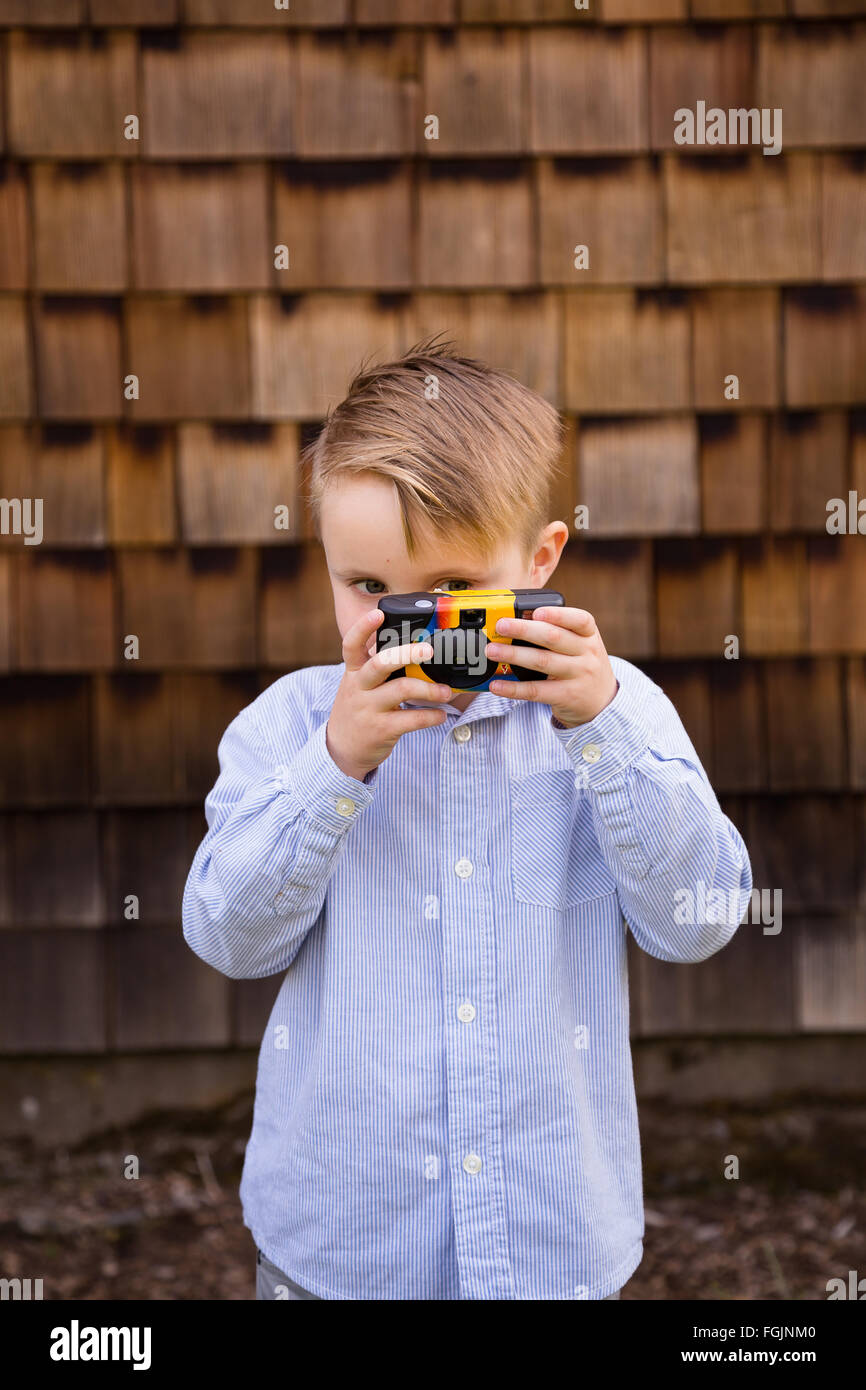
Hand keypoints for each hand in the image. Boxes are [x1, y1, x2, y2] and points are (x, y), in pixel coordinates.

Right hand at [326, 608, 453, 781]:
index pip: (351, 644)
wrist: (340, 749)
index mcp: (354, 671)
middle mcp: (359, 687)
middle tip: (429, 650)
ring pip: (401, 690)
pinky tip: (440, 715)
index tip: (378, 613)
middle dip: (407, 654)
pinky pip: (410, 720)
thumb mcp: (360, 685)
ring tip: (445, 691)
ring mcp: (368, 709)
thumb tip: (414, 646)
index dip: (363, 627)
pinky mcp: (381, 729)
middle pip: (381, 663)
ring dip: (429, 689)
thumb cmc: (359, 709)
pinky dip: (430, 716)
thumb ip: (379, 667)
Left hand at [484, 606, 617, 727]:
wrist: (602, 701)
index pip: (579, 619)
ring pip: (542, 662)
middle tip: (501, 625)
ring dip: (514, 655)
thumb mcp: (581, 645)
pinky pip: (536, 691)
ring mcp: (578, 676)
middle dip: (524, 630)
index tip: (536, 612)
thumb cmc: (582, 665)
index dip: (557, 614)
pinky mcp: (566, 696)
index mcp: (589, 635)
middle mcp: (587, 653)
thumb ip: (557, 632)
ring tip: (492, 650)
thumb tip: (515, 621)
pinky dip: (514, 688)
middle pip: (554, 638)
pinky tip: (497, 684)